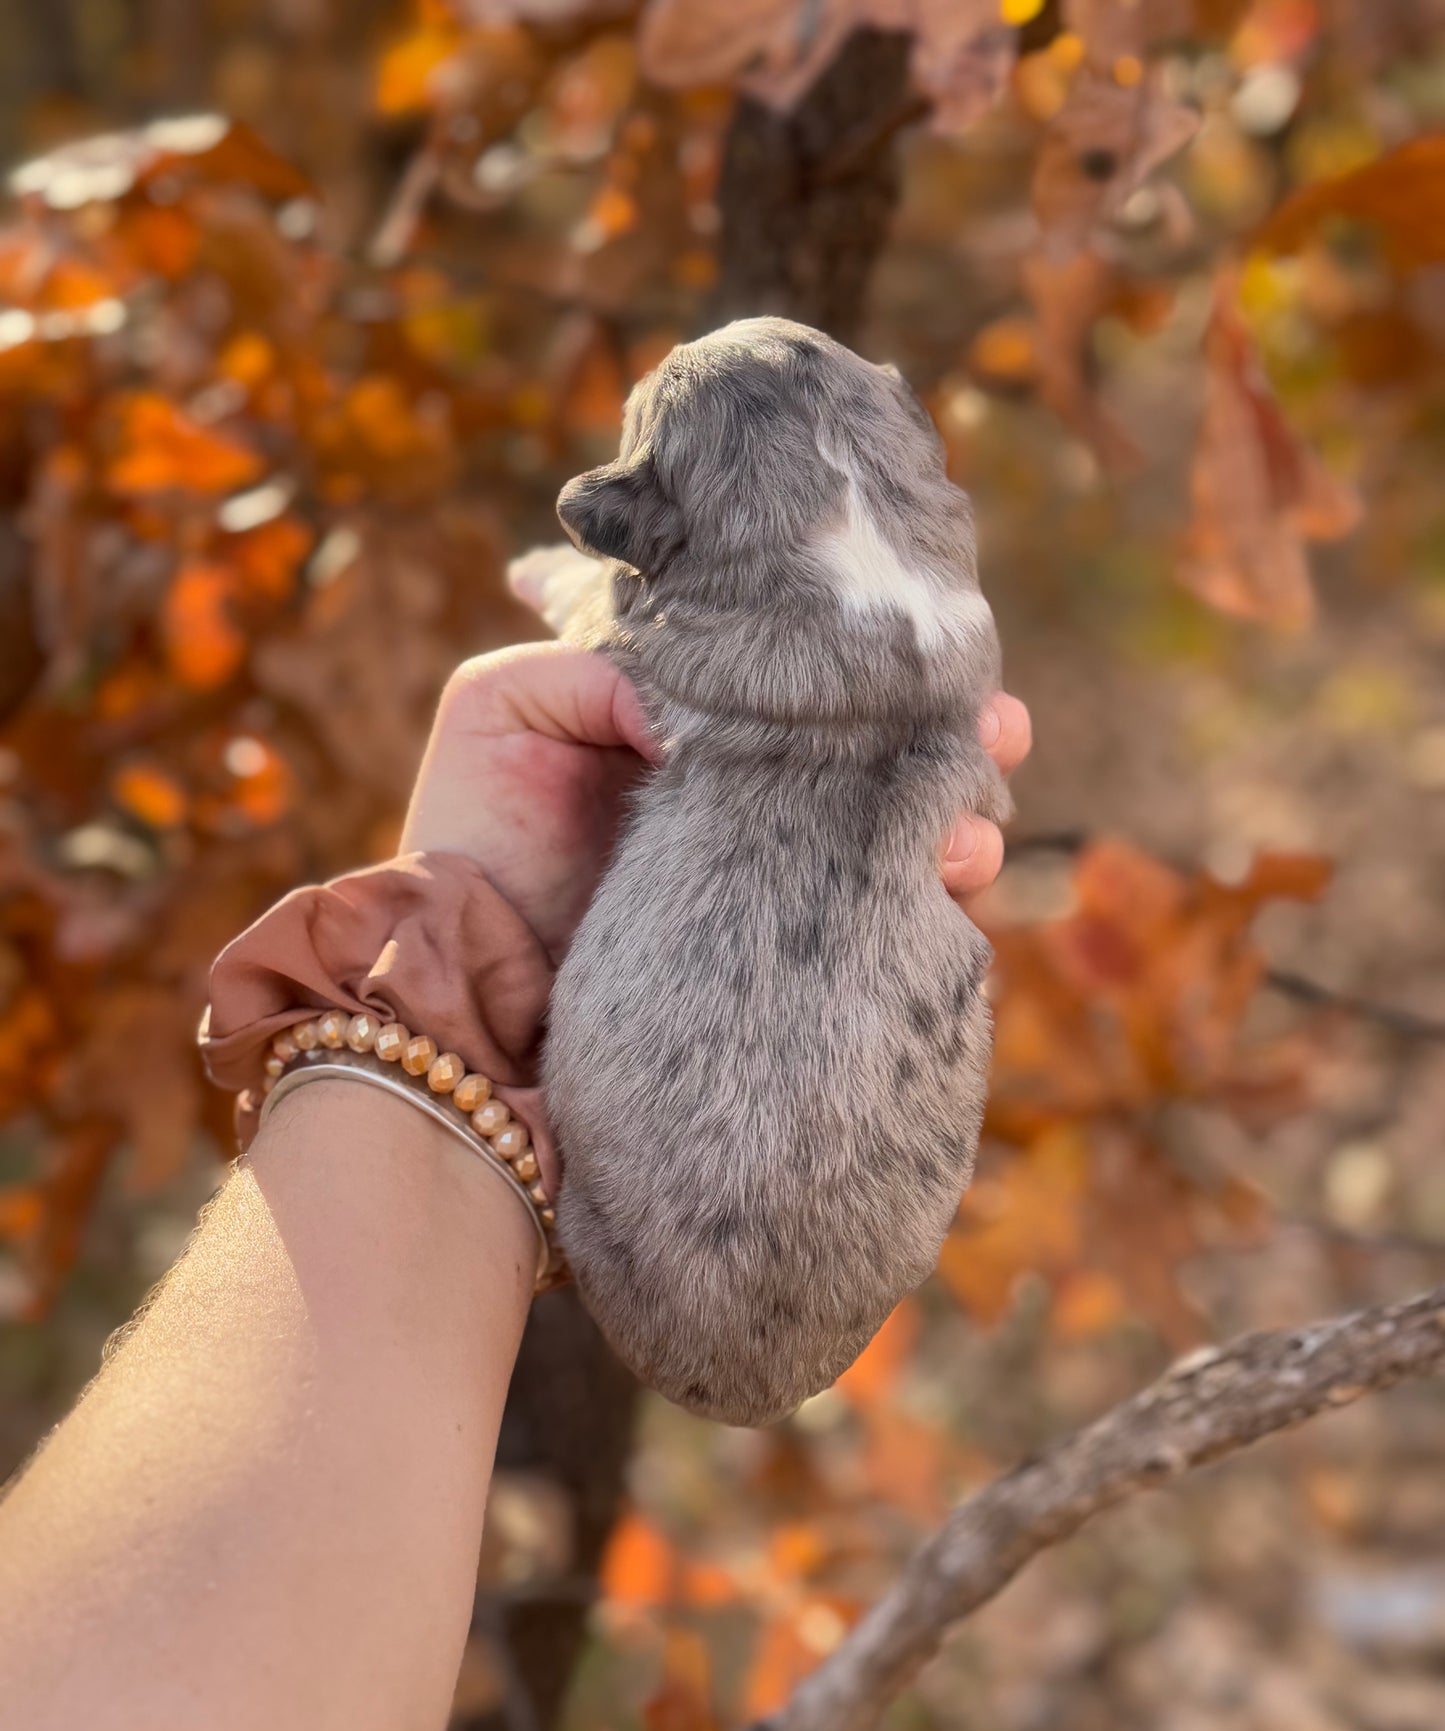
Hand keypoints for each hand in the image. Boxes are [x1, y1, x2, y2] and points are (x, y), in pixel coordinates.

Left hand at [402, 643, 1031, 957]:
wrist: (459, 998)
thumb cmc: (474, 840)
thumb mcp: (507, 706)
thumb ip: (611, 665)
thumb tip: (725, 693)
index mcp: (693, 739)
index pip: (805, 689)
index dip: (873, 670)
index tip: (943, 657)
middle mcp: (746, 810)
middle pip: (873, 762)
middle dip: (950, 742)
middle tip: (1000, 734)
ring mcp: (770, 891)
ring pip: (895, 843)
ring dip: (956, 826)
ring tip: (973, 831)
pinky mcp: (781, 968)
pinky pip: (878, 930)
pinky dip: (927, 910)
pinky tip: (950, 895)